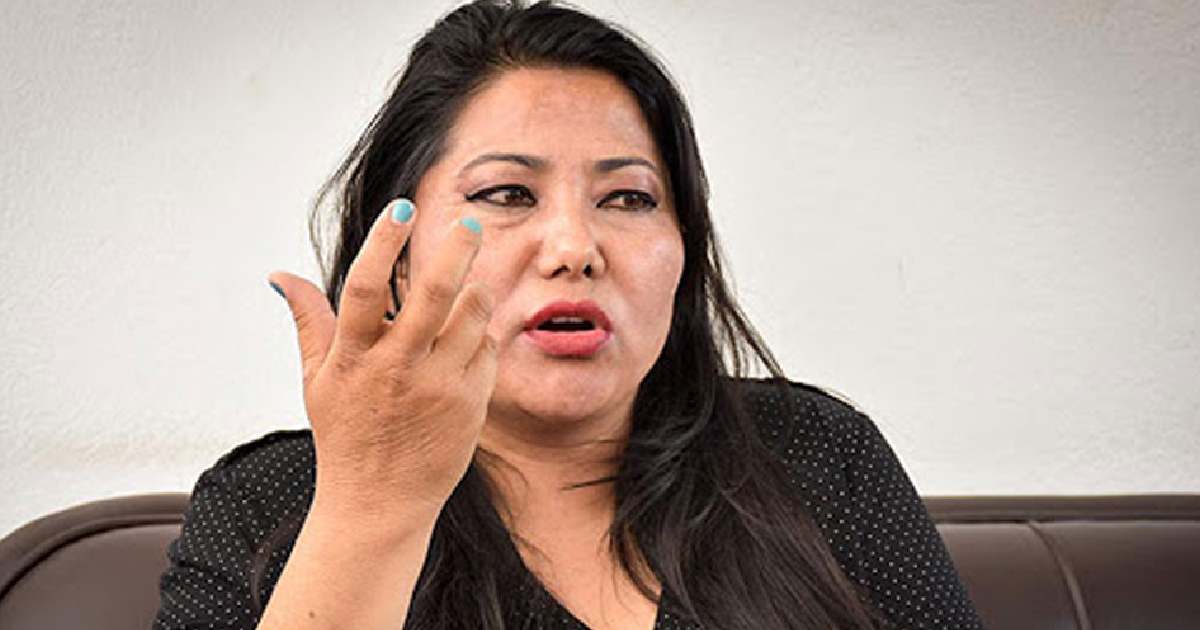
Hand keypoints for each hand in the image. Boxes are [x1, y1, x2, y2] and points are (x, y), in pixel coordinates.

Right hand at [268, 200, 496, 522]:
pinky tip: (467, 341)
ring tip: (469, 285)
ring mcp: (438, 386)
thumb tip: (280, 275)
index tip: (401, 206)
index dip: (384, 242)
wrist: (380, 503)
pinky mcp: (471, 403)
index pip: (367, 287)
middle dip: (456, 250)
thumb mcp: (317, 379)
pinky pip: (486, 348)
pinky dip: (481, 335)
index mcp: (353, 357)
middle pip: (433, 294)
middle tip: (471, 221)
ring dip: (475, 291)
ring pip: (471, 316)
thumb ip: (309, 321)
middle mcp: (397, 369)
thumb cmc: (346, 435)